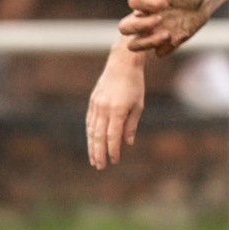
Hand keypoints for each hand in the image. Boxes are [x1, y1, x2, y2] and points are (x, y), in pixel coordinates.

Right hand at [85, 48, 146, 169]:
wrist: (122, 62)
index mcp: (117, 110)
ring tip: (93, 159)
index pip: (112, 136)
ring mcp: (96, 104)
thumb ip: (131, 125)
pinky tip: (91, 142)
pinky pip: (89, 121)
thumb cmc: (135, 83)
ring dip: (91, 146)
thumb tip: (127, 143)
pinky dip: (89, 133)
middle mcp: (104, 108)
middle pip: (98, 136)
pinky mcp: (93, 101)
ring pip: (91, 130)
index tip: (114, 161)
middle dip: (99, 153)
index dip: (113, 150)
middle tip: (100, 167)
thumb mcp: (138, 104)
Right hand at [119, 0, 210, 56]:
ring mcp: (153, 32)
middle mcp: (145, 17)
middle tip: (161, 18)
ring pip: (134, 45)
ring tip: (168, 34)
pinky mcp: (166, 43)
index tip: (166, 2)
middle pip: (124, 27)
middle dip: (140, 26)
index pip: (133, 3)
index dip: (147, 4)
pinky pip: (158, 53)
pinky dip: (166, 48)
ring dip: (148, 42)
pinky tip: (179, 36)